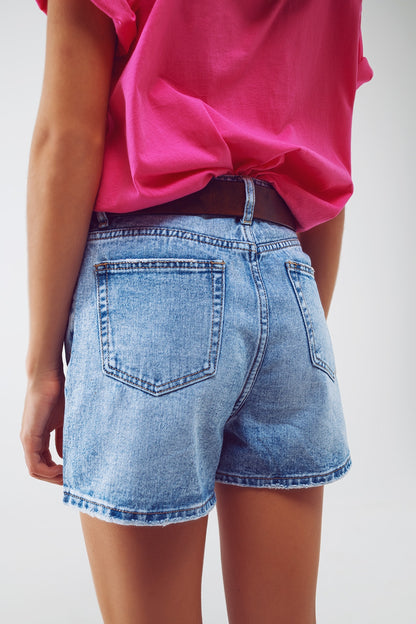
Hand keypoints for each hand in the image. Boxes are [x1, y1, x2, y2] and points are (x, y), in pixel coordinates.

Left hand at [20, 369, 64, 485]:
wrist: (48, 375)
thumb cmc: (58, 392)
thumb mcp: (65, 420)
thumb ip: (64, 437)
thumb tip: (66, 456)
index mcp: (38, 437)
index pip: (45, 463)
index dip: (59, 471)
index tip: (75, 473)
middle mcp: (30, 441)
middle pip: (39, 470)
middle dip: (56, 478)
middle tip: (74, 481)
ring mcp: (28, 439)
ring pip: (36, 470)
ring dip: (52, 477)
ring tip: (70, 477)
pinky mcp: (29, 437)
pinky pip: (35, 464)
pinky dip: (49, 471)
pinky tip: (64, 468)